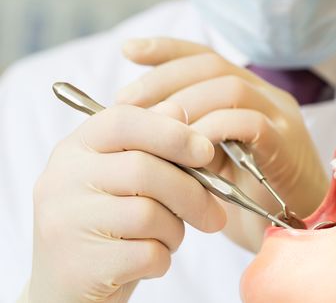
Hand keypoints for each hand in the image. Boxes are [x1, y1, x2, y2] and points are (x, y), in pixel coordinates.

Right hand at [28, 102, 225, 302]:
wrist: (68, 289)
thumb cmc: (108, 226)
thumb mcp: (123, 178)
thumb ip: (149, 143)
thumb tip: (179, 109)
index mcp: (74, 149)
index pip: (123, 121)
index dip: (172, 133)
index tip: (206, 152)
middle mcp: (61, 180)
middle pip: (145, 170)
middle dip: (193, 193)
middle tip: (216, 214)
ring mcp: (65, 222)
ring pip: (149, 214)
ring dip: (175, 231)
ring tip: (168, 238)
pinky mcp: (78, 265)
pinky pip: (145, 254)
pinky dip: (161, 259)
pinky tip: (150, 261)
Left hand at [117, 38, 328, 250]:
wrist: (295, 230)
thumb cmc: (248, 196)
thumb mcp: (208, 161)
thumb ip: (185, 138)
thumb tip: (137, 123)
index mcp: (248, 94)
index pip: (206, 57)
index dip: (167, 50)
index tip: (128, 50)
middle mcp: (267, 96)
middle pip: (213, 66)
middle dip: (164, 79)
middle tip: (126, 103)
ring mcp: (281, 118)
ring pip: (231, 88)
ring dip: (185, 105)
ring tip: (154, 127)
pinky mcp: (287, 145)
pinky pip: (250, 124)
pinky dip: (214, 130)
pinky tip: (189, 149)